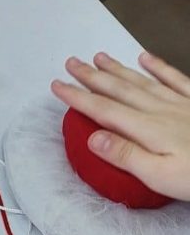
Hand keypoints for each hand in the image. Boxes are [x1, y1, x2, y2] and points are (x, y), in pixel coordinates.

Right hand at [51, 51, 189, 201]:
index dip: (78, 98)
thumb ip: (127, 156)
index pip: (104, 111)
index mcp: (147, 131)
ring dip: (118, 69)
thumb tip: (94, 139)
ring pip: (142, 81)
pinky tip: (145, 58)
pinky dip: (158, 67)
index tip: (58, 87)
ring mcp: (179, 104)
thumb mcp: (160, 177)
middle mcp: (160, 111)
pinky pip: (174, 79)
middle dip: (92, 77)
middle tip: (70, 63)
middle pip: (119, 90)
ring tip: (98, 57)